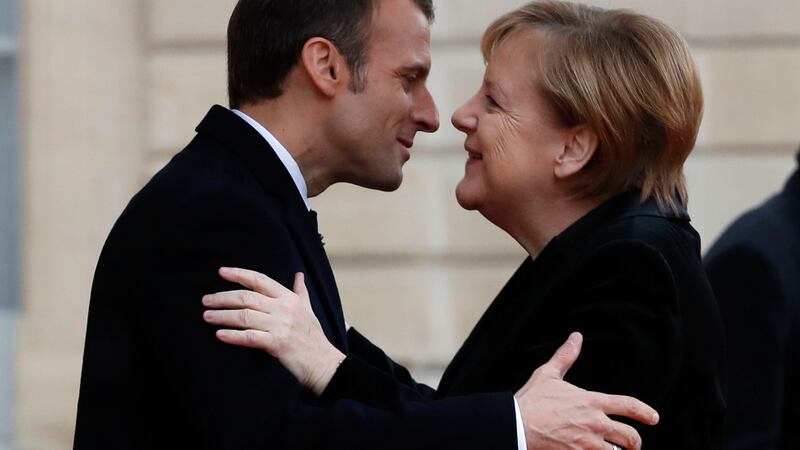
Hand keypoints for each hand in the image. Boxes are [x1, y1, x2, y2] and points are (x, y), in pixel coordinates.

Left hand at [202, 267, 344, 394]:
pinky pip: (249, 337)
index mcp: (289, 298)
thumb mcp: (308, 309)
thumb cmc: (313, 336)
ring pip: (244, 316)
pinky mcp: (276, 343)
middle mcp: (283, 308)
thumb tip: (299, 275)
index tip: (221, 272)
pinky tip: (220, 335)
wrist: (323, 362)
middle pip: (246, 297)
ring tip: (207, 316)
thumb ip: (300, 291)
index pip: (260, 280)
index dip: (239, 274)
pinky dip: (233, 336)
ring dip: (222, 316)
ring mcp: (280, 326)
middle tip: (206, 300)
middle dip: (223, 298)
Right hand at [516, 332, 658, 449]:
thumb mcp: (548, 374)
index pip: (628, 405)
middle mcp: (595, 424)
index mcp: (591, 401)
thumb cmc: (531, 400)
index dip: (645, 412)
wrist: (516, 425)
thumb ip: (566, 356)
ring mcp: (588, 444)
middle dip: (635, 442)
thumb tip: (576, 337)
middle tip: (634, 444)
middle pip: (630, 437)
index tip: (653, 418)